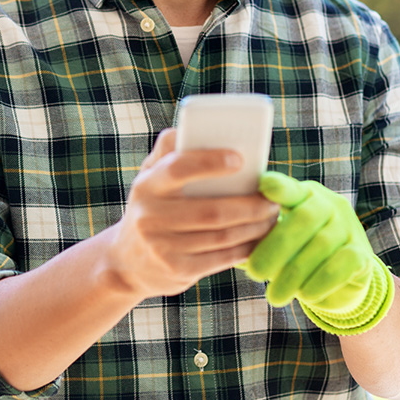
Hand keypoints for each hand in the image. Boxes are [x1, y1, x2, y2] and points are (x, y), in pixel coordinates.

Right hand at [106, 129, 279, 299]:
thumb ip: (167, 152)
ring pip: (221, 236)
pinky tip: (258, 238)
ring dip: (254, 226)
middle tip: (272, 199)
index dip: (210, 163)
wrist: (127, 262)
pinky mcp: (177, 271)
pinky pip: (221, 258)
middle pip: (212, 210)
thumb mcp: (150, 178)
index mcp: (147, 185)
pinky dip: (245, 247)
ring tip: (271, 216)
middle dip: (250, 205)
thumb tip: (185, 129)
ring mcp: (163, 247)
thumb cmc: (151, 207)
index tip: (240, 159)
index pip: (178, 168)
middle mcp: (150, 217)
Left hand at [245, 171, 394, 334]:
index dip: (279, 186)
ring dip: (294, 274)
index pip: (290, 188)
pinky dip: (321, 282)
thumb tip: (220, 238)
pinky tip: (305, 296)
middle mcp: (329, 205)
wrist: (342, 282)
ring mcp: (349, 228)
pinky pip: (342, 265)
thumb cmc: (297, 255)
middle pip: (304, 219)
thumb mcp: (277, 241)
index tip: (264, 186)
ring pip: (321, 245)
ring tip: (274, 296)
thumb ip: (256, 235)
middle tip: (255, 274)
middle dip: (276, 248)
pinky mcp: (362, 255)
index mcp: (304, 196)